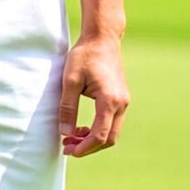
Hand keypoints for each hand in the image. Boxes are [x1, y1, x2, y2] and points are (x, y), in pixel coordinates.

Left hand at [59, 33, 128, 156]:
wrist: (102, 38)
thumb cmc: (85, 55)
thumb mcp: (70, 80)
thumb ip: (67, 107)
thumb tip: (65, 133)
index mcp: (110, 100)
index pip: (100, 135)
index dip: (85, 148)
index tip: (69, 151)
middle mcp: (121, 104)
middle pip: (109, 138)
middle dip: (88, 147)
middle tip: (67, 147)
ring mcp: (124, 101)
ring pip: (112, 132)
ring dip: (93, 139)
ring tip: (71, 138)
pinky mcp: (121, 98)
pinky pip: (112, 122)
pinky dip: (99, 129)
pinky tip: (82, 127)